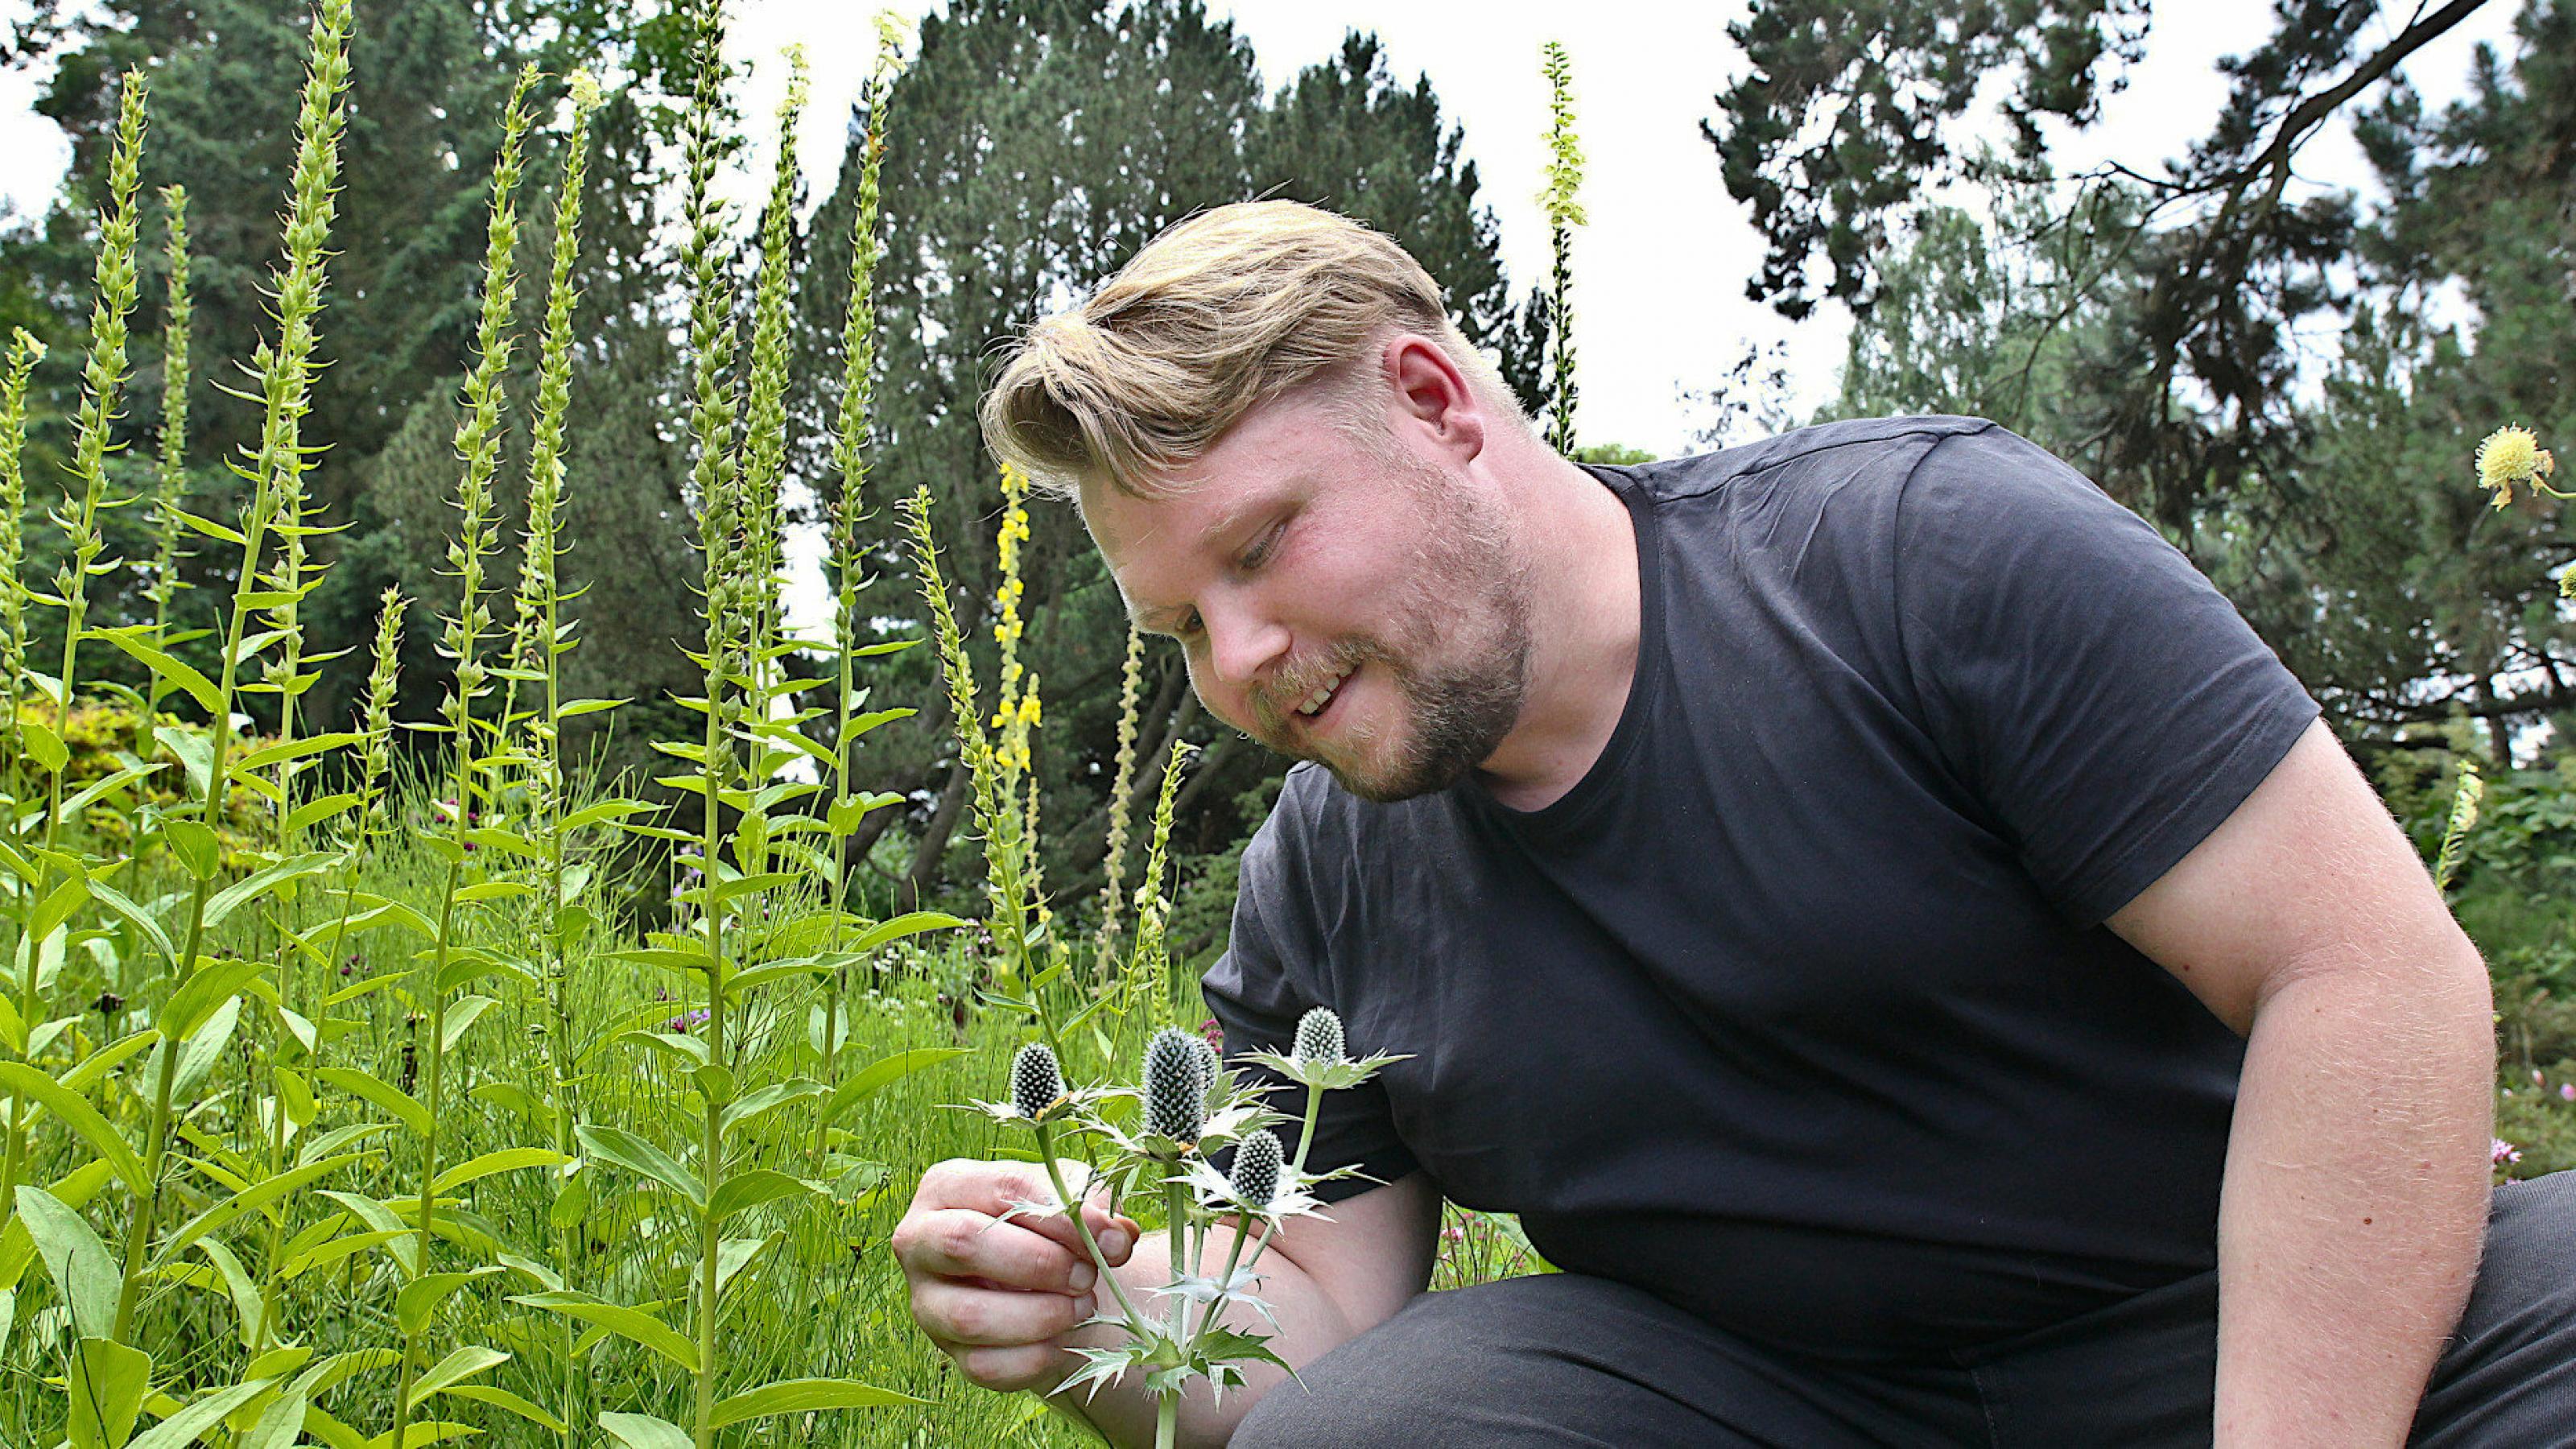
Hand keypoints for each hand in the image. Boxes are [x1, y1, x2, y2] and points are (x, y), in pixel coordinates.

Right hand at [893, 1157, 1140, 1392]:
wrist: (1039, 1281)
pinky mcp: (946, 1350)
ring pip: (970, 1315)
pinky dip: (1036, 1357)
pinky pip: (985, 1366)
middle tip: (1088, 1275)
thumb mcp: (1072, 1200)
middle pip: (965, 1244)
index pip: (1003, 1190)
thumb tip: (1117, 1237)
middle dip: (1041, 1263)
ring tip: (1083, 1306)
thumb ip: (1096, 1209)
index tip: (1113, 1238)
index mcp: (947, 1186)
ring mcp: (927, 1301)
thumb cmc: (1048, 1226)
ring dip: (1043, 1315)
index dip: (1064, 1217)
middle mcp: (921, 1241)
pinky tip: (1063, 1339)